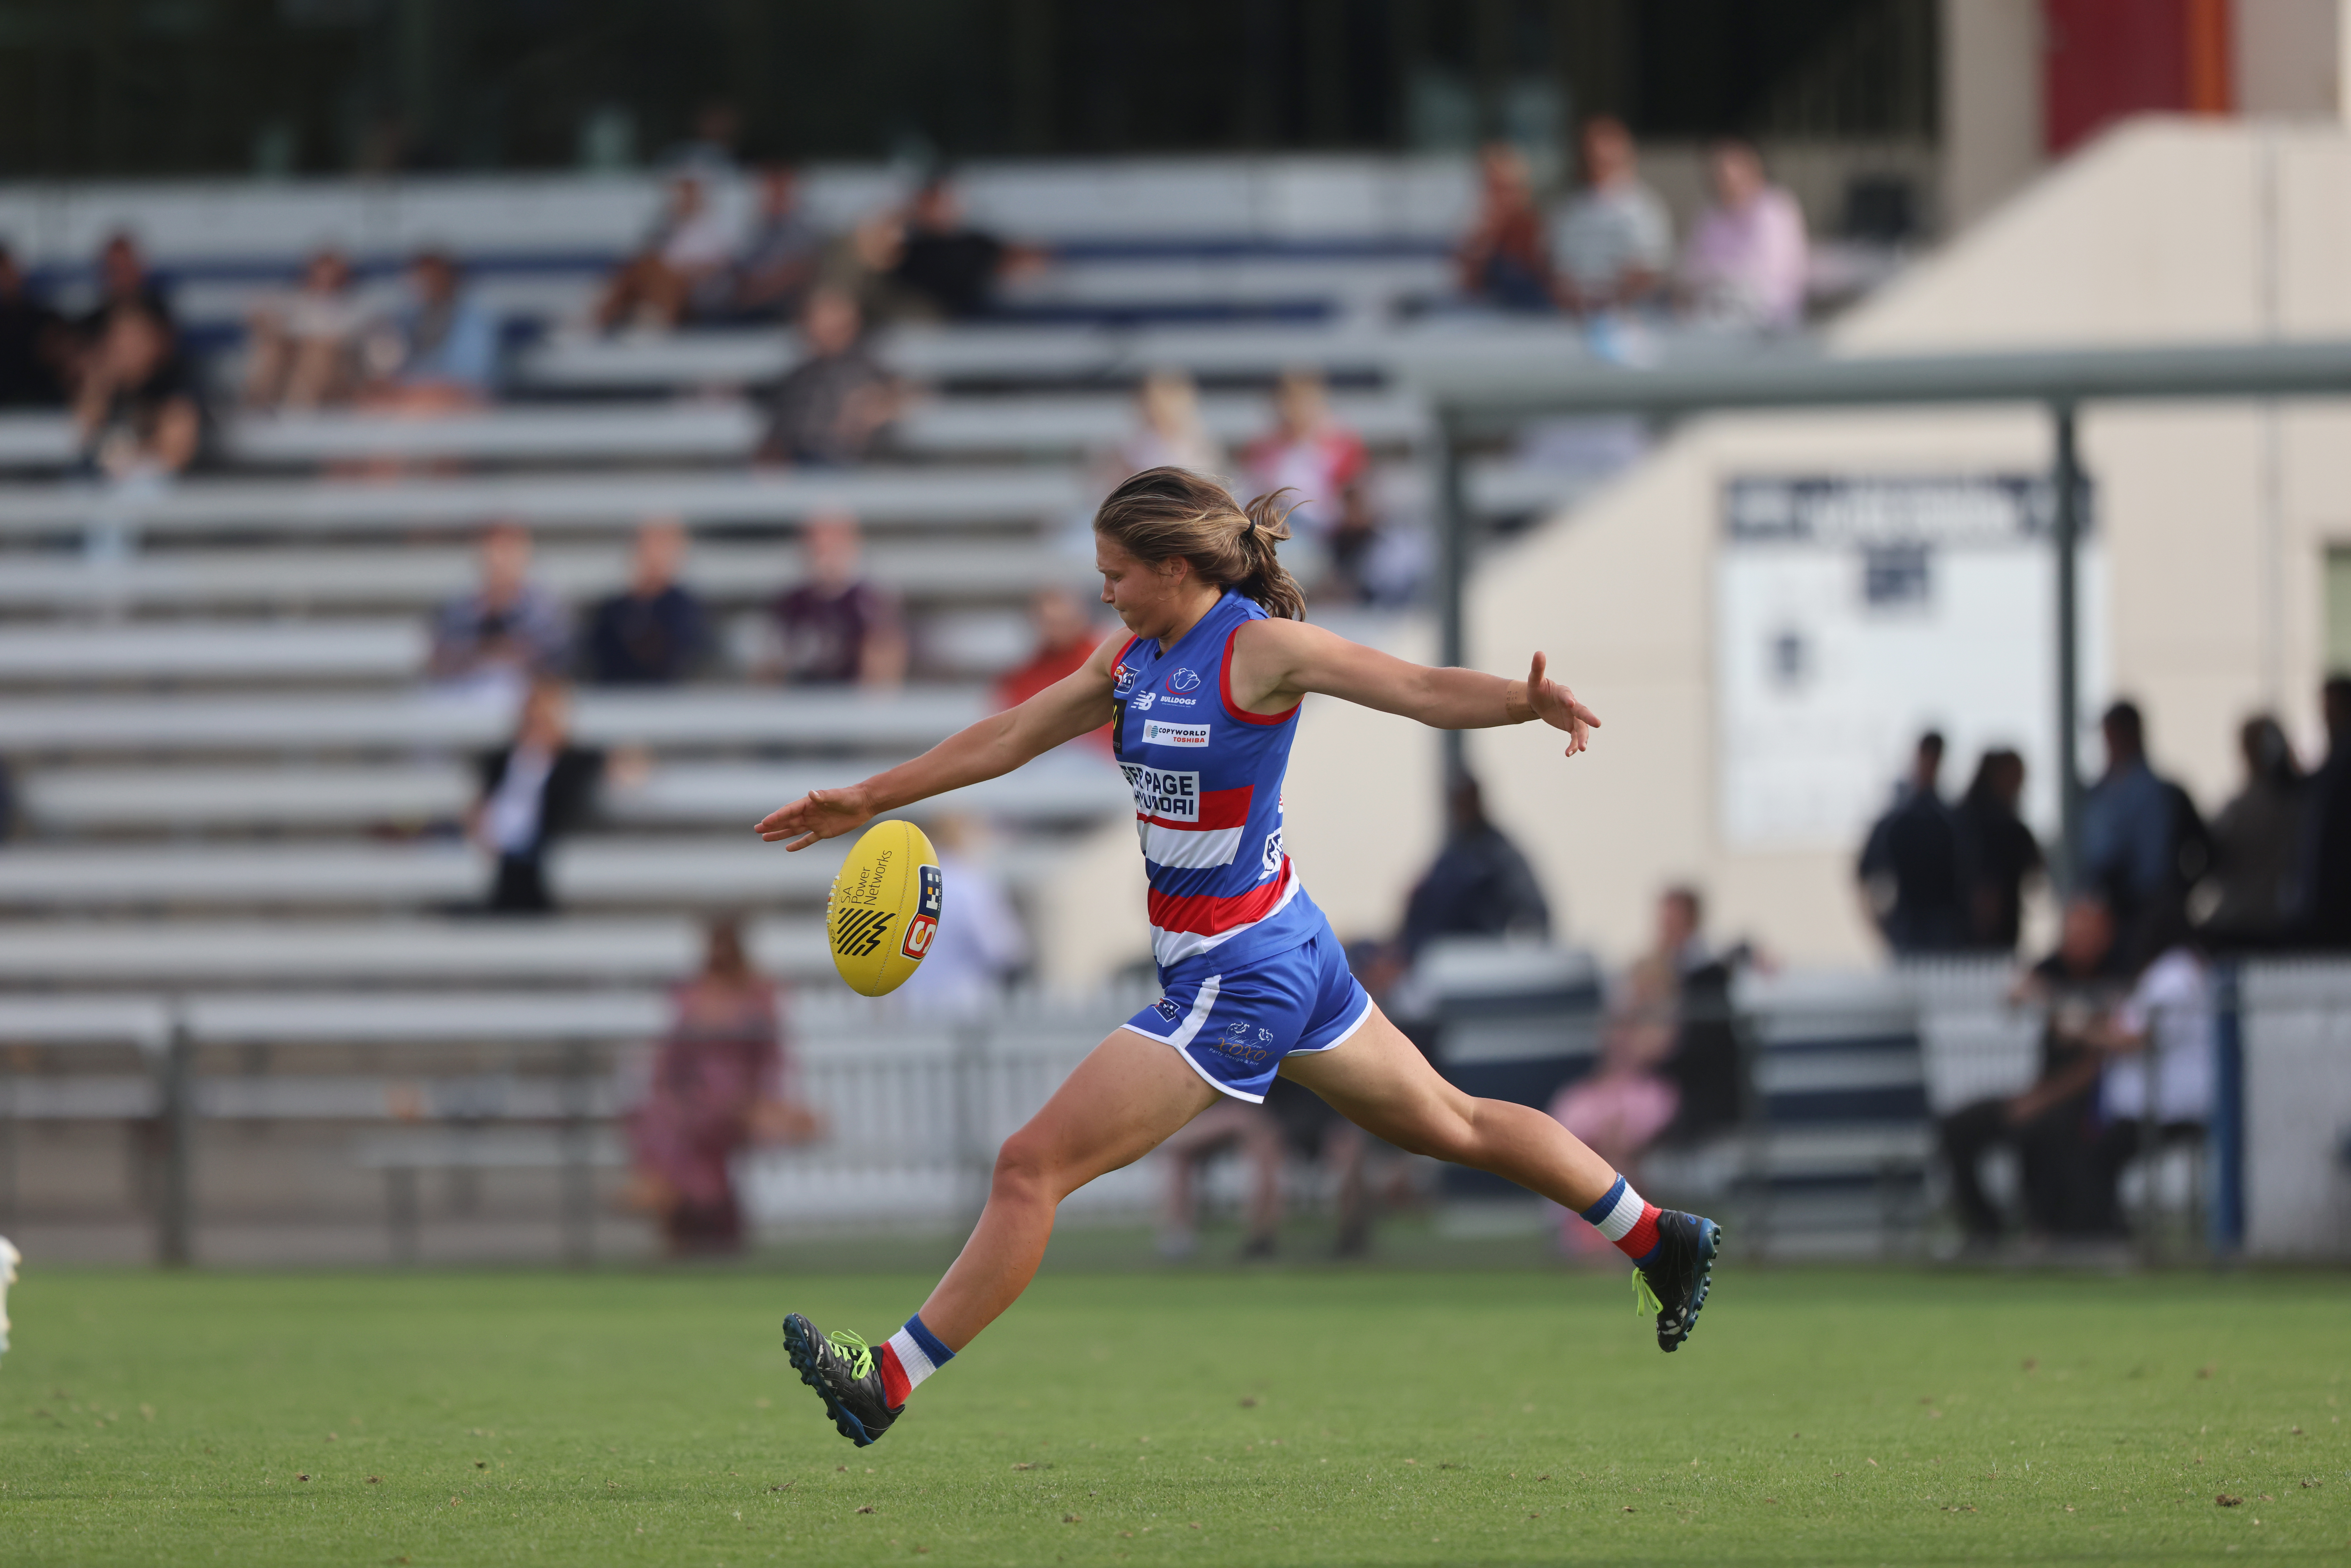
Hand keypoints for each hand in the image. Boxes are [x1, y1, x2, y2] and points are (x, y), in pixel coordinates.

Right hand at [754, 785, 874, 849]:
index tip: (764, 822)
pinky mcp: (824, 832)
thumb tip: (811, 793)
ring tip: (764, 837)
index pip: (789, 811)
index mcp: (809, 803)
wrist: (864, 803)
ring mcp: (815, 823)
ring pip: (794, 830)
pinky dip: (799, 844)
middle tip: (757, 829)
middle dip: (772, 825)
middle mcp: (809, 813)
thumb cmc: (849, 797)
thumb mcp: (837, 796)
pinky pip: (808, 839)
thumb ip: (823, 796)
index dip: (776, 817)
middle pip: (787, 821)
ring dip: (780, 834)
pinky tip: (788, 848)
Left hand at [1524, 651, 1601, 756]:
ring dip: (1582, 738)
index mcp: (1563, 693)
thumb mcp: (1535, 680)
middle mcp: (1572, 705)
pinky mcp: (1570, 726)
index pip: (1567, 695)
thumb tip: (1538, 652)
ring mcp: (1573, 717)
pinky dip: (1572, 745)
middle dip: (1588, 718)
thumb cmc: (1538, 689)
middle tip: (1597, 724)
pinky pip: (1574, 737)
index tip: (1570, 703)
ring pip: (1581, 728)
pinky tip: (1568, 754)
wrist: (1539, 701)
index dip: (1568, 699)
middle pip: (1582, 712)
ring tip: (1581, 749)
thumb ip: (1537, 668)